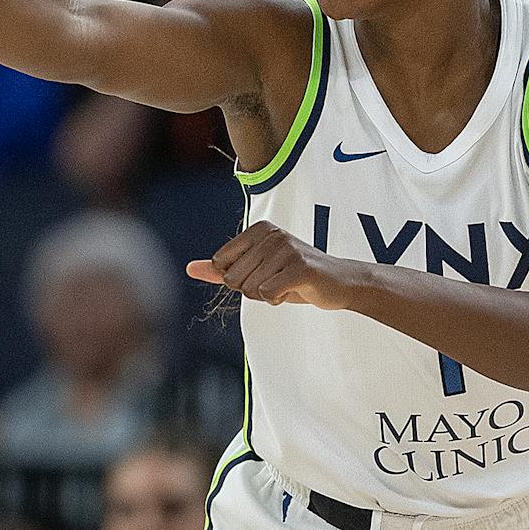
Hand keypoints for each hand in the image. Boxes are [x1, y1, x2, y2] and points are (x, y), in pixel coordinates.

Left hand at [187, 222, 352, 307]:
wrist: (338, 283)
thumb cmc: (294, 276)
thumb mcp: (255, 270)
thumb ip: (221, 270)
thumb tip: (190, 268)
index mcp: (258, 229)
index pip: (222, 265)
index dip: (238, 279)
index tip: (263, 273)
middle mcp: (271, 234)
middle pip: (234, 279)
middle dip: (252, 290)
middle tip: (277, 281)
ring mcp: (286, 248)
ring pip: (250, 288)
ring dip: (266, 296)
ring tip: (287, 285)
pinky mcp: (299, 266)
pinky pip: (267, 293)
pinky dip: (277, 300)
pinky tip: (293, 290)